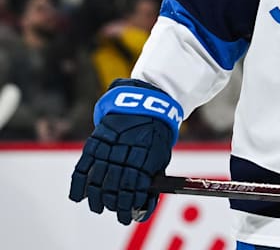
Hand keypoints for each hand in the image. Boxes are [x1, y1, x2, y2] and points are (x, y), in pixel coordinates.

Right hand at [69, 79, 181, 223]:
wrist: (144, 105)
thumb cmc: (155, 134)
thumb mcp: (161, 154)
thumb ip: (152, 178)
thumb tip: (146, 204)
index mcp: (144, 154)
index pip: (133, 185)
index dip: (129, 203)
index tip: (128, 215)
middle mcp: (124, 150)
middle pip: (114, 184)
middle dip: (114, 203)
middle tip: (115, 213)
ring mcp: (107, 146)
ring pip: (97, 177)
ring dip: (96, 197)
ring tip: (99, 208)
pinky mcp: (94, 141)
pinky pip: (82, 165)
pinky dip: (78, 183)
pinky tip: (78, 197)